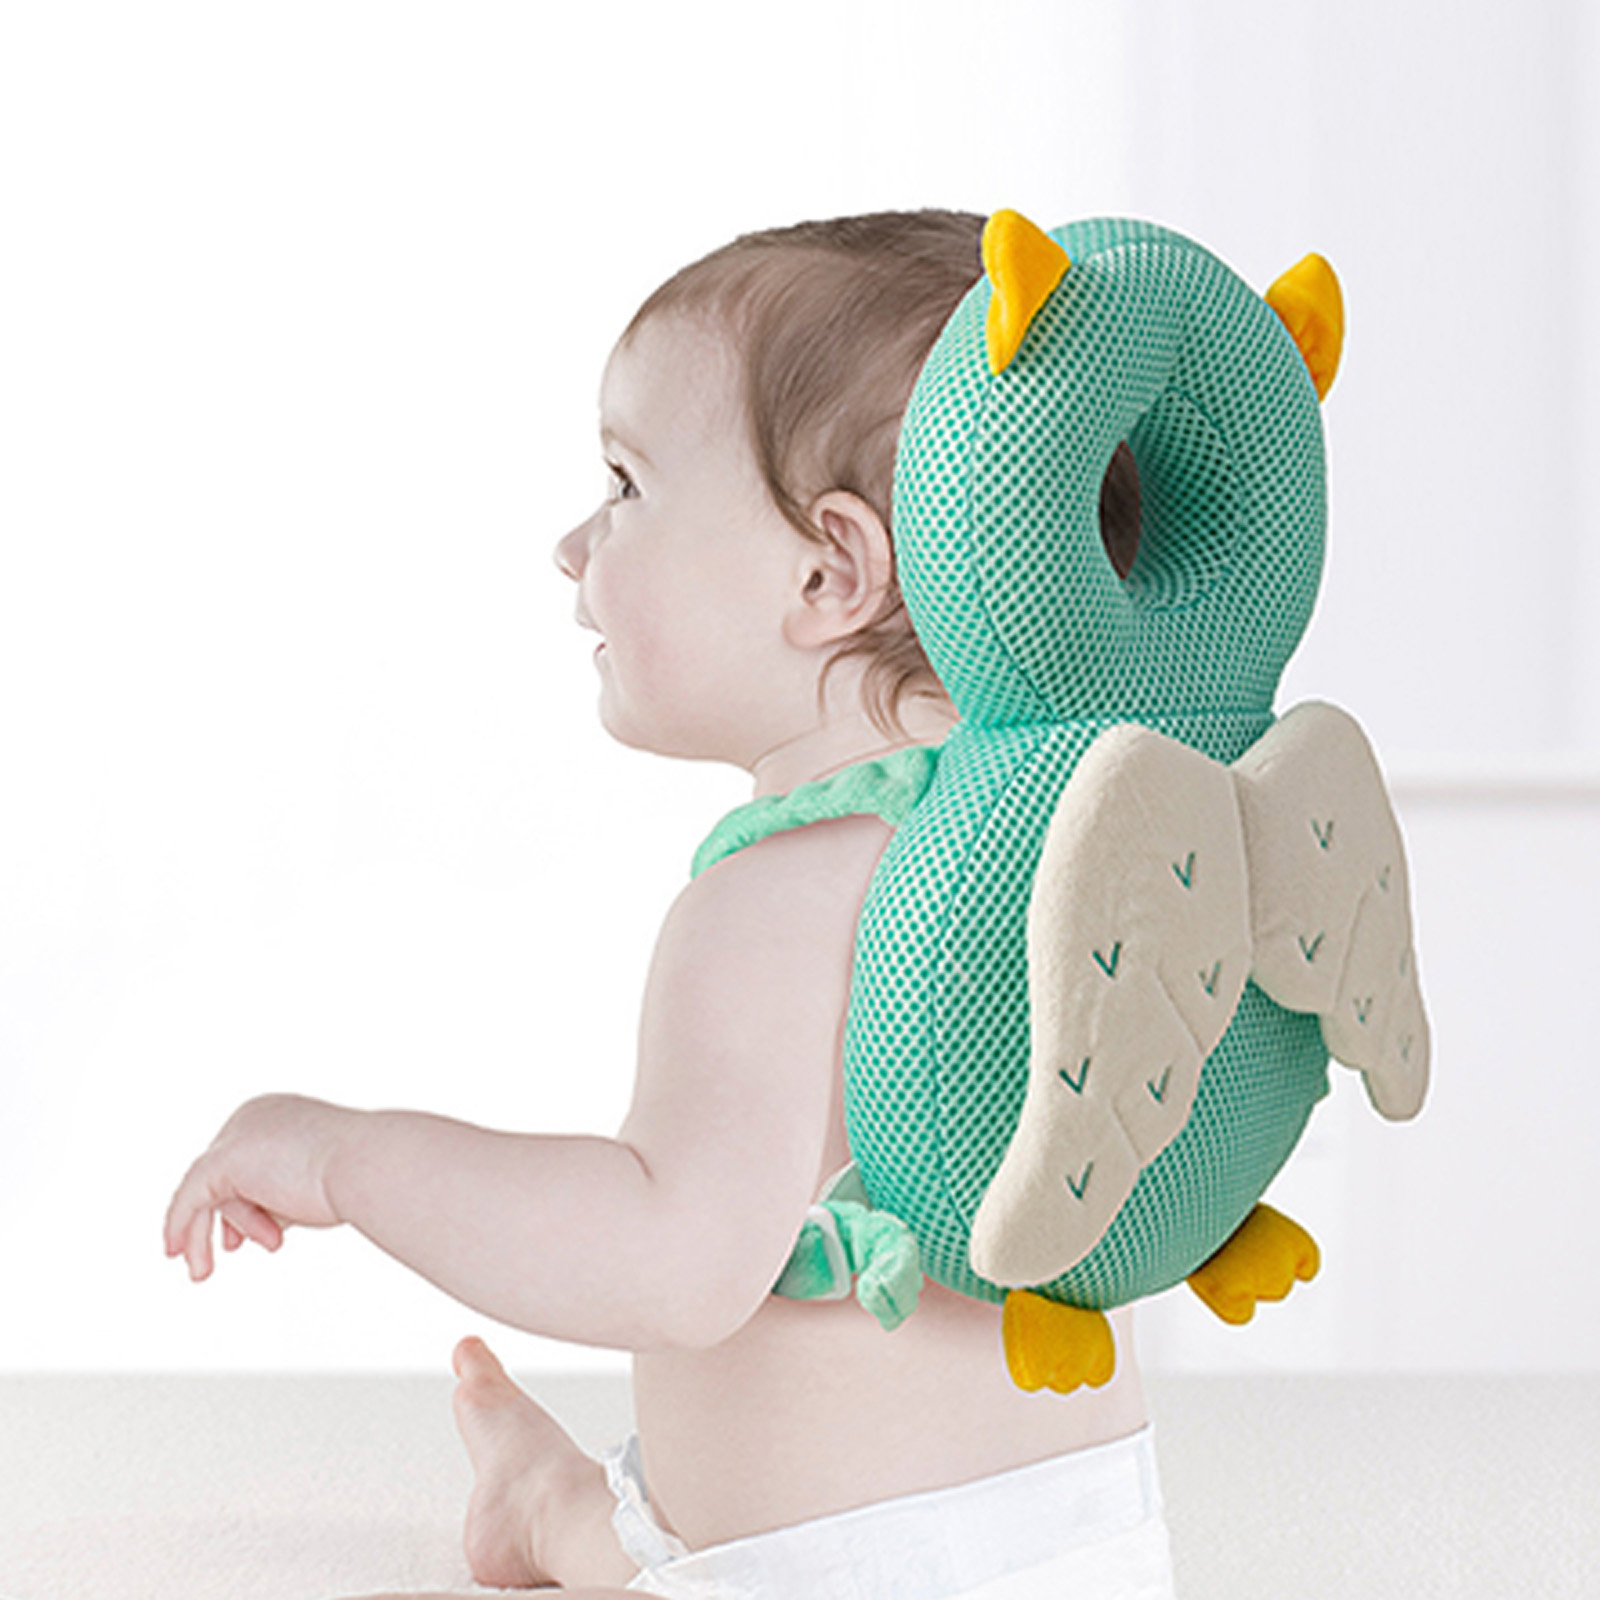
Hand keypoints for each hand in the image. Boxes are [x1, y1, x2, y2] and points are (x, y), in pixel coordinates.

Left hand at [164, 1094, 359, 1280]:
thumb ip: (285, 1194)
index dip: (240, 1204)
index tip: (238, 1241)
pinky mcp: (225, 1157)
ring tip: (204, 1271)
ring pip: (207, 1189)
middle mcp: (255, 1115)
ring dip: (208, 1233)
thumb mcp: (313, 1184)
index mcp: (279, 1113)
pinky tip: (175, 1251)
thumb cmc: (356, 1176)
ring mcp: (239, 1132)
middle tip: (226, 1251)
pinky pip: (190, 1196)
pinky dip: (181, 1226)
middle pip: (223, 1175)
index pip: (245, 1163)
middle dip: (227, 1217)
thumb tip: (270, 1216)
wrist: (368, 1164)